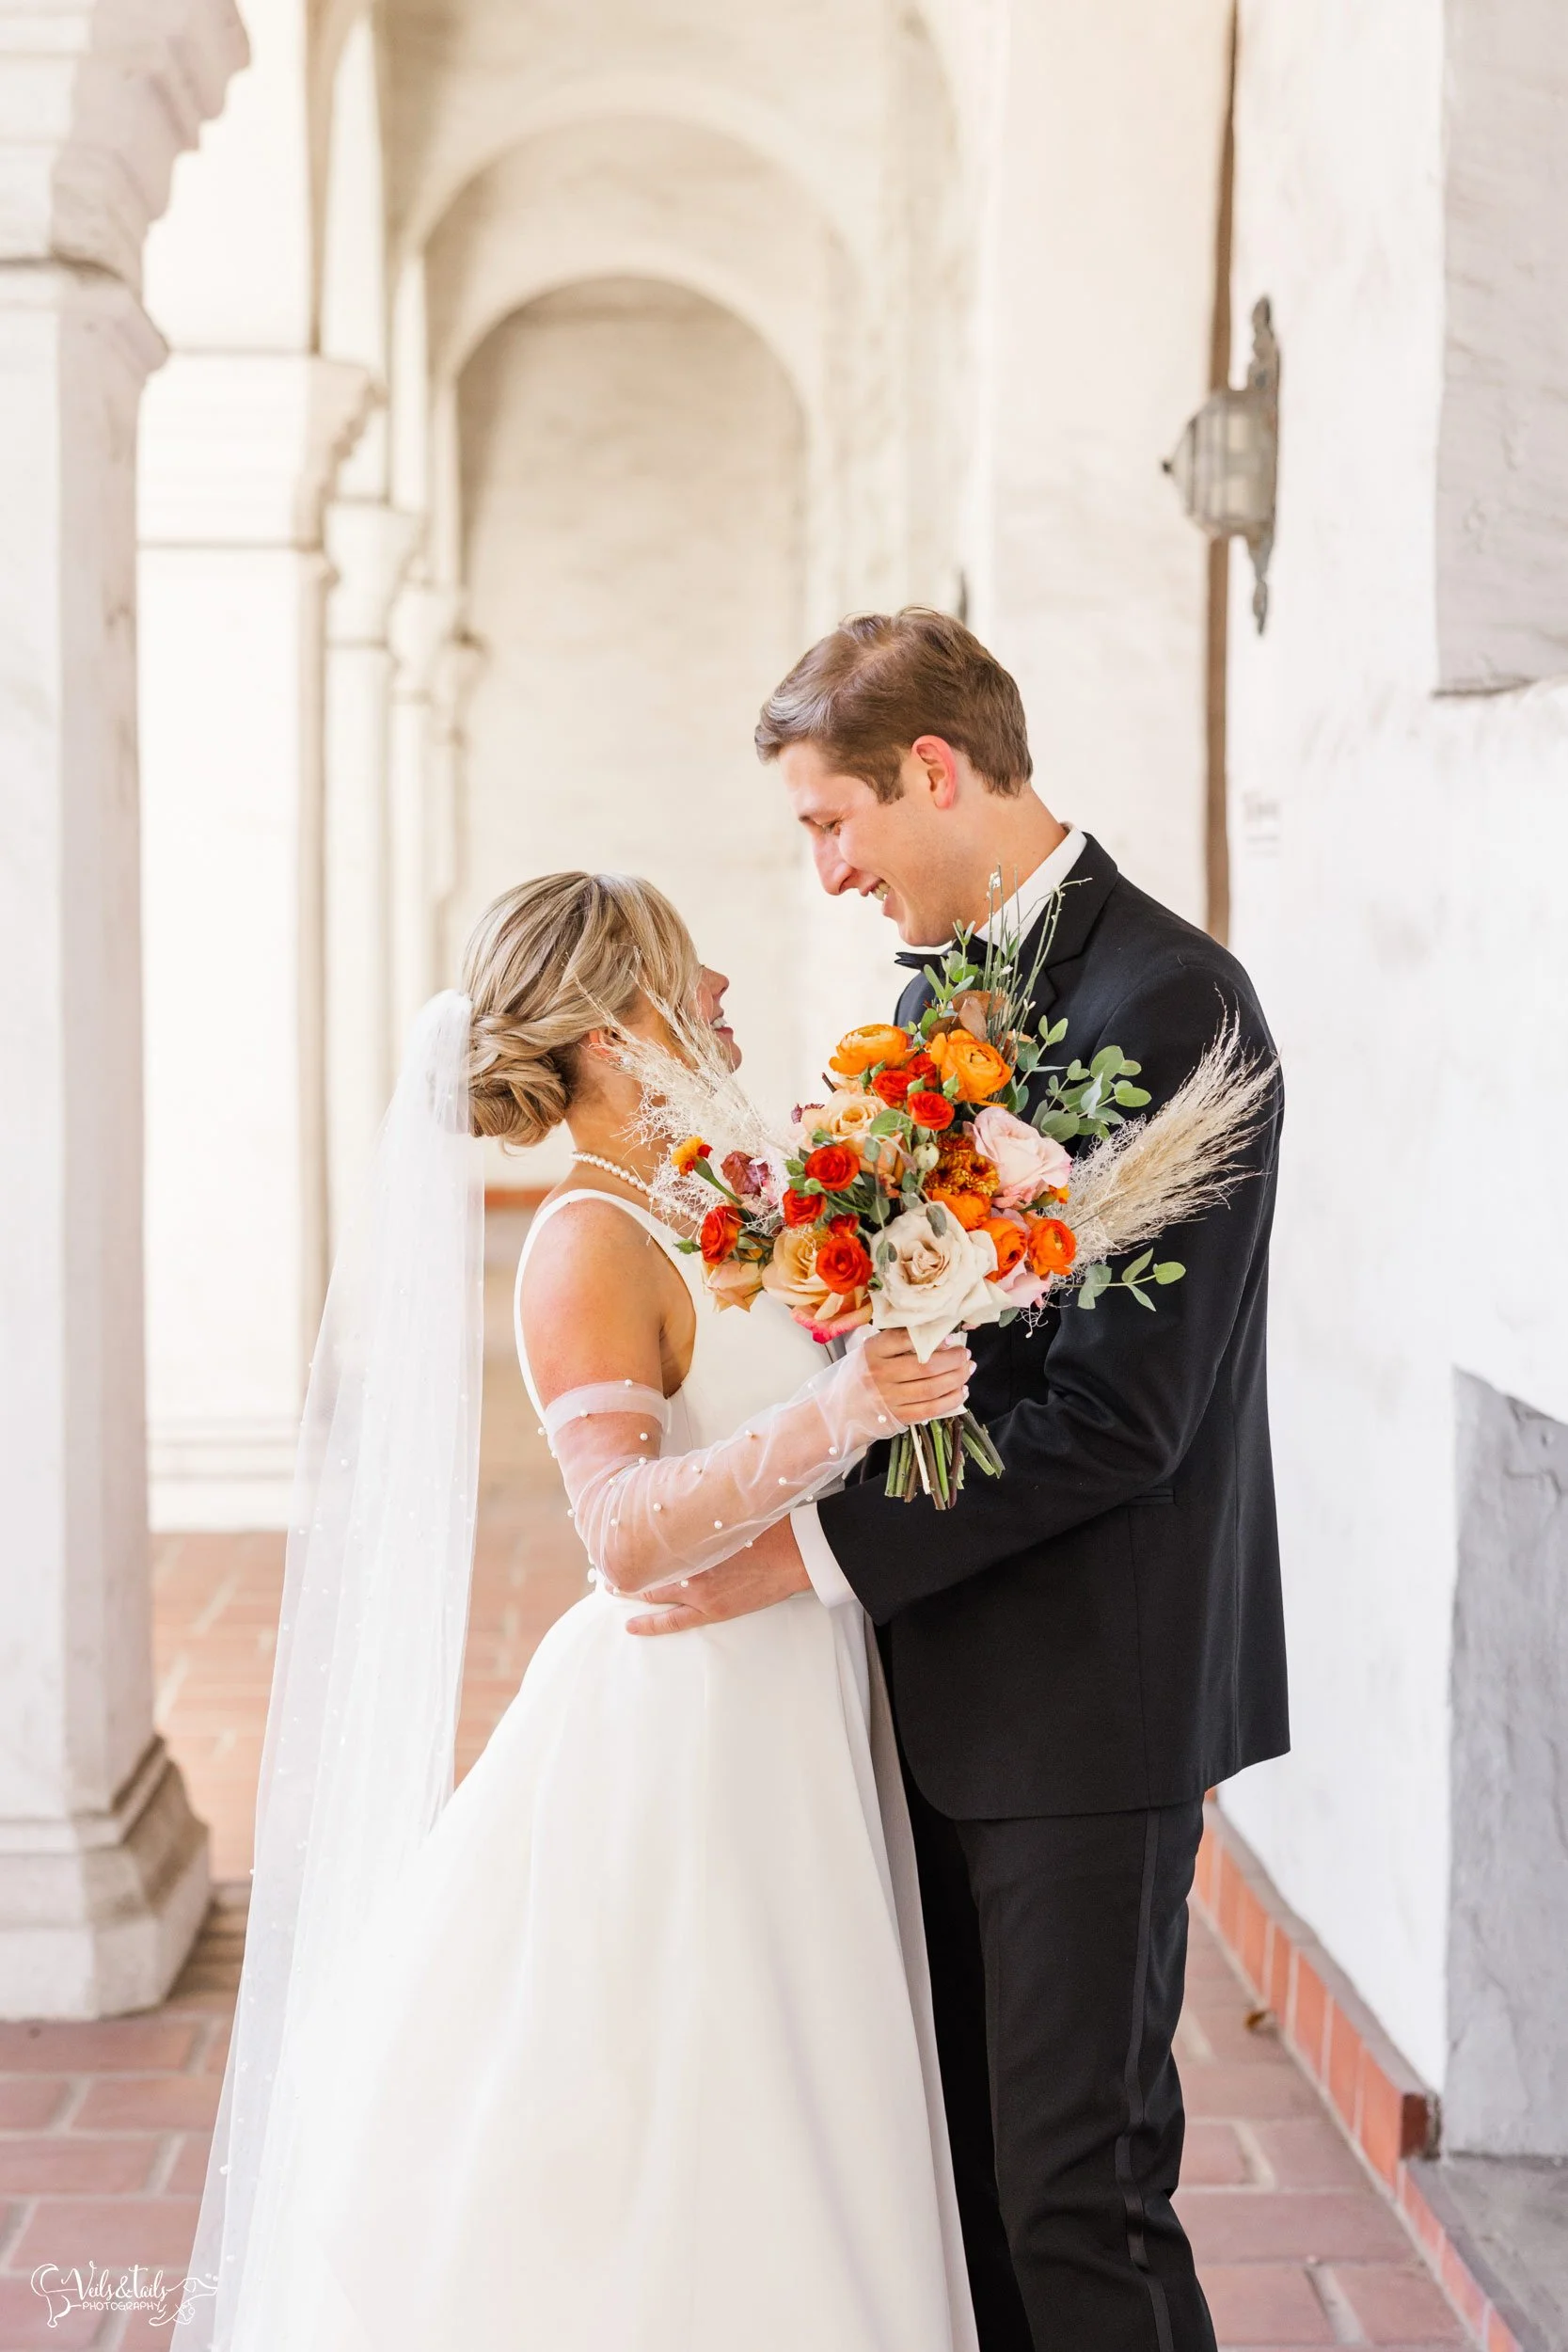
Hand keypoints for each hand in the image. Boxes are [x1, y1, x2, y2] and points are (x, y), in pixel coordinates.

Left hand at [625, 1517, 808, 1635]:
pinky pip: (672, 1621)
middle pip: (645, 1566)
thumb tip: (681, 1500)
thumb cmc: (766, 1525)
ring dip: (630, 1590)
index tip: (615, 1538)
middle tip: (605, 1564)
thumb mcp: (728, 1509)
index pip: (649, 1541)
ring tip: (610, 1587)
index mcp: (693, 1537)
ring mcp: (698, 1590)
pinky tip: (631, 1625)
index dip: (630, 1542)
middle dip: (624, 1566)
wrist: (795, 1552)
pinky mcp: (712, 1610)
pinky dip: (649, 1624)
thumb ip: (701, 1511)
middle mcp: (690, 1563)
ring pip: (652, 1593)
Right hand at [861, 1327, 972, 1425]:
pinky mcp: (898, 1417)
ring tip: (967, 1370)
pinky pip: (930, 1410)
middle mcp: (880, 1374)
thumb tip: (939, 1338)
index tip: (951, 1338)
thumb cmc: (861, 1376)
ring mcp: (889, 1398)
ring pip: (931, 1389)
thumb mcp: (870, 1353)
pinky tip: (961, 1392)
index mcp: (872, 1352)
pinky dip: (950, 1401)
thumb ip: (897, 1344)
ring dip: (956, 1379)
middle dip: (953, 1360)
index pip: (904, 1339)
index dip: (932, 1339)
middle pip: (925, 1366)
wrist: (839, 1411)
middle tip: (965, 1354)